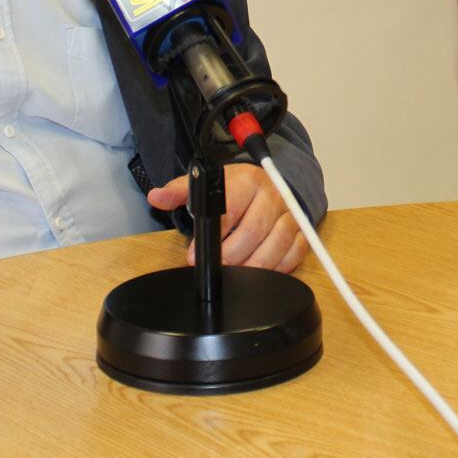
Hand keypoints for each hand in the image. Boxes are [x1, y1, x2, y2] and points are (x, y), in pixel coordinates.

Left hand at [146, 163, 308, 273]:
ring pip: (276, 245)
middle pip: (253, 232)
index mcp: (248, 181)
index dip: (212, 236)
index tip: (196, 254)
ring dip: (253, 266)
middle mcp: (273, 196)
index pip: (231, 208)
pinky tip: (260, 271)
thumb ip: (181, 191)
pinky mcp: (301, 231)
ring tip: (235, 276)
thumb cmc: (237, 189)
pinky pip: (294, 254)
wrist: (268, 185)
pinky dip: (278, 267)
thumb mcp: (208, 185)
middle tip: (216, 269)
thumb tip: (156, 197)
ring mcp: (289, 214)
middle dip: (231, 256)